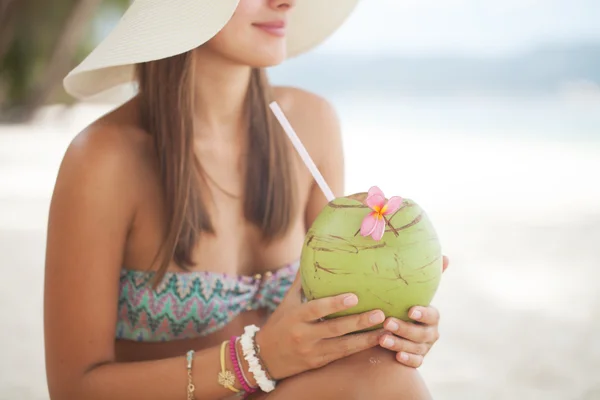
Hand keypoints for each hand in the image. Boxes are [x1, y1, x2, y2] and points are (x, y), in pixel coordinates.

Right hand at [256, 274, 384, 379]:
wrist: (264, 358)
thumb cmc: (279, 324)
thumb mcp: (287, 302)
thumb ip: (301, 281)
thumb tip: (310, 254)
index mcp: (295, 317)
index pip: (316, 310)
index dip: (334, 304)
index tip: (354, 297)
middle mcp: (304, 335)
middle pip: (334, 329)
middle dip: (358, 322)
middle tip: (380, 313)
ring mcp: (312, 352)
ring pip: (343, 347)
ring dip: (365, 339)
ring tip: (385, 330)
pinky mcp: (318, 363)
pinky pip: (342, 356)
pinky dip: (359, 349)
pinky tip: (375, 342)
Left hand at [379, 255, 449, 367]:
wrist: (387, 328)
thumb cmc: (398, 305)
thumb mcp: (405, 291)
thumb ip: (421, 276)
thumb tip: (445, 256)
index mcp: (430, 315)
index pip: (432, 314)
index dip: (423, 312)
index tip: (410, 309)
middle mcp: (430, 332)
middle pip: (423, 333)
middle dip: (405, 328)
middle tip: (387, 322)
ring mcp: (424, 347)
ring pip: (416, 348)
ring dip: (400, 343)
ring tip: (381, 338)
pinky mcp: (416, 359)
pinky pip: (415, 362)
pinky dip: (408, 359)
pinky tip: (396, 356)